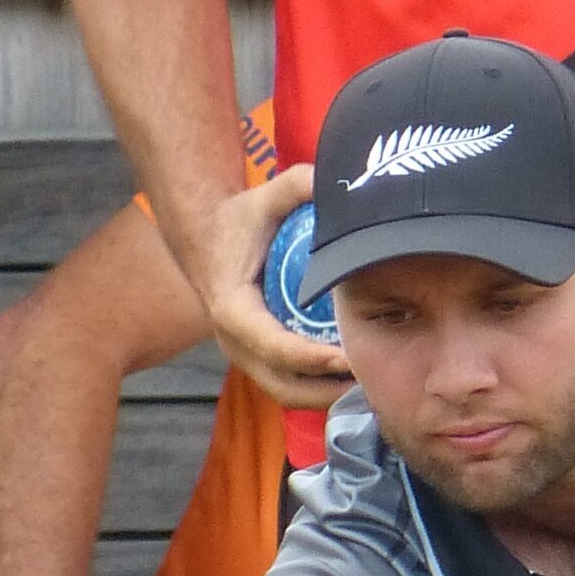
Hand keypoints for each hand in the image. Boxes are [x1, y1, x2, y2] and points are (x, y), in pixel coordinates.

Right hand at [192, 167, 356, 411]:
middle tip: (368, 379)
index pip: (273, 346)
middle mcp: (234, 342)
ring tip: (366, 384)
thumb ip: (295, 185)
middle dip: (325, 390)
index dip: (311, 358)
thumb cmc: (238, 220)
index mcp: (232, 310)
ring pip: (287, 393)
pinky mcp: (256, 360)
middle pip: (283, 386)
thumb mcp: (263, 198)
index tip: (347, 358)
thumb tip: (331, 179)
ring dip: (325, 395)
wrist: (206, 239)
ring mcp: (244, 356)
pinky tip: (352, 377)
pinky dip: (318, 387)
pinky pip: (289, 385)